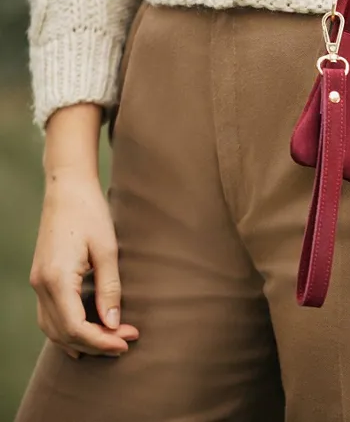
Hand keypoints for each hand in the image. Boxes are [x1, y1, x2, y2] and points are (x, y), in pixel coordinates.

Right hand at [30, 169, 138, 357]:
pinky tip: (86, 336)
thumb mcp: (108, 250)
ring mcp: (37, 283)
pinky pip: (49, 315)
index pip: (75, 327)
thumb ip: (110, 289)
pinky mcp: (41, 278)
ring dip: (81, 340)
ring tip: (112, 343)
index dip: (101, 341)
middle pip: (64, 332)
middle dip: (96, 343)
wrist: (67, 189)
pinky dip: (67, 330)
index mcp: (56, 279)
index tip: (127, 341)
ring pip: (53, 328)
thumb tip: (113, 324)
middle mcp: (40, 285)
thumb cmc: (90, 213)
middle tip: (127, 342)